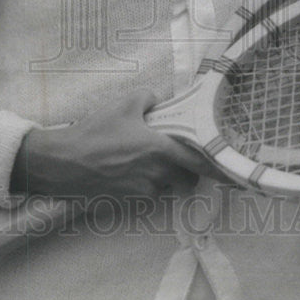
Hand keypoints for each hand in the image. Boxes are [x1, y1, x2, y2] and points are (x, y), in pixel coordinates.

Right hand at [11, 89, 216, 199]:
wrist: (63, 163)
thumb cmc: (95, 132)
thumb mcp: (124, 104)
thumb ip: (150, 98)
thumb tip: (160, 101)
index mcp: (161, 148)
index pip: (201, 161)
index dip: (221, 169)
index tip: (237, 176)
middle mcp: (158, 174)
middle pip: (188, 176)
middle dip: (185, 166)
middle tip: (169, 151)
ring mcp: (145, 190)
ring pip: (168, 185)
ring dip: (164, 175)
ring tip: (141, 158)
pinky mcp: (131, 201)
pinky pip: (149, 192)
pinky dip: (146, 183)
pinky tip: (126, 169)